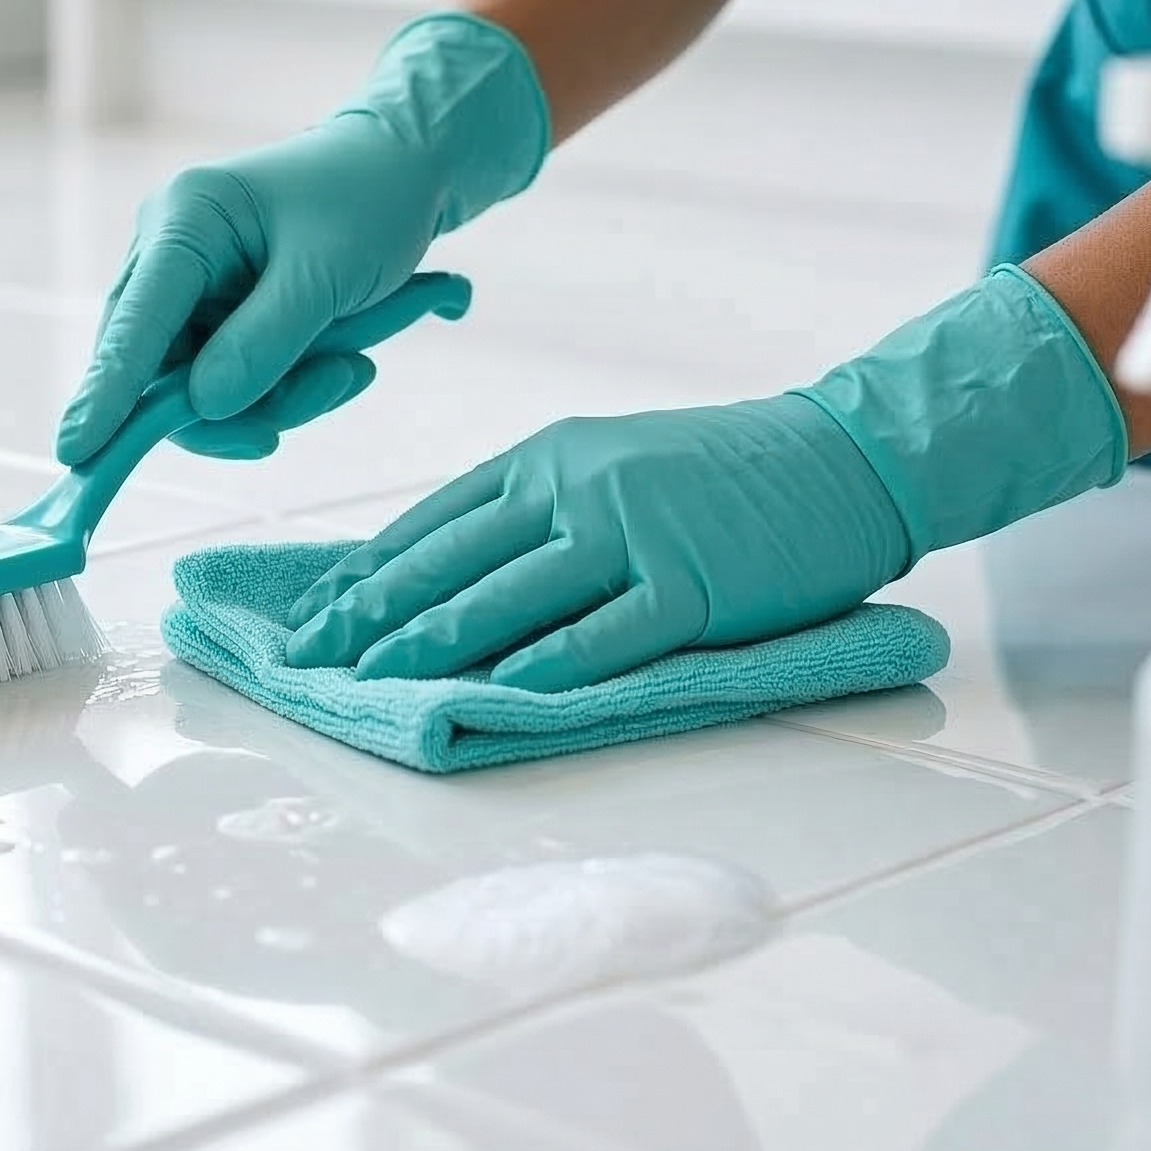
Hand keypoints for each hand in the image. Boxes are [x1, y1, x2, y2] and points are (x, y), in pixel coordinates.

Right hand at [55, 13, 548, 465]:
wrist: (406, 171)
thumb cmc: (369, 201)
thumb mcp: (326, 275)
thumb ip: (264, 343)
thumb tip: (204, 407)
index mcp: (185, 220)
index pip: (134, 322)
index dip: (106, 393)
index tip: (76, 452)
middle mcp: (170, 251)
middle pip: (159, 367)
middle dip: (232, 406)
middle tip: (310, 408)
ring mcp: (190, 286)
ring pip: (200, 386)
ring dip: (275, 399)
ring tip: (351, 369)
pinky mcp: (217, 312)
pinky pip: (230, 379)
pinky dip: (284, 388)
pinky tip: (342, 363)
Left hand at [285, 266, 1132, 690]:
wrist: (844, 459)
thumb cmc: (721, 475)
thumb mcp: (608, 465)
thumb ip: (530, 513)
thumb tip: (438, 576)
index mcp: (548, 456)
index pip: (432, 522)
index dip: (363, 575)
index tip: (307, 619)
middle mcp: (577, 485)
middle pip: (452, 561)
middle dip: (370, 617)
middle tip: (307, 661)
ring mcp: (635, 531)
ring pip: (510, 597)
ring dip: (431, 645)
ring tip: (370, 683)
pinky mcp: (692, 583)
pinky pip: (605, 633)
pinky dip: (546, 667)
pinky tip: (494, 695)